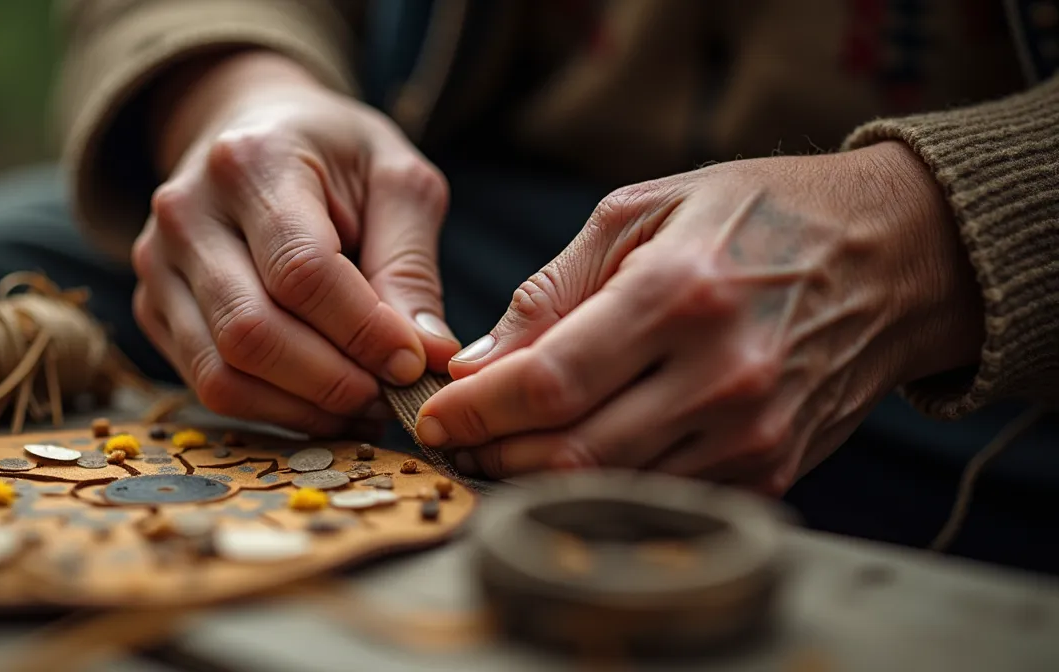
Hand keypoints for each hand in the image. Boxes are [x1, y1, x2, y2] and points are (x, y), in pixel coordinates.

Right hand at [131, 51, 459, 434]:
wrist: (252, 129)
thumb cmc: (335, 156)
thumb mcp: (396, 180)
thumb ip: (412, 265)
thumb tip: (428, 357)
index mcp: (252, 161)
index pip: (302, 271)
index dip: (363, 332)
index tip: (413, 364)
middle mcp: (186, 212)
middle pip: (252, 333)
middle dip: (334, 382)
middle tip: (392, 396)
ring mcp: (157, 264)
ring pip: (221, 373)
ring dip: (303, 409)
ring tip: (362, 406)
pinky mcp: (152, 307)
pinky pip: (206, 384)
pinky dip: (272, 410)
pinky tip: (321, 402)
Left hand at [415, 142, 984, 494]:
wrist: (892, 257)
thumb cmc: (759, 216)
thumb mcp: (645, 211)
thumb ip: (553, 290)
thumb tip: (477, 362)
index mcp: (681, 294)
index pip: (552, 381)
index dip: (479, 410)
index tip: (436, 415)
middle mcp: (723, 373)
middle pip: (575, 451)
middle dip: (497, 454)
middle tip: (459, 440)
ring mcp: (754, 432)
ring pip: (614, 486)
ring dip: (540, 479)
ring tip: (504, 451)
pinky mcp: (774, 469)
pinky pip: (664, 495)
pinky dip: (605, 486)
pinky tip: (575, 458)